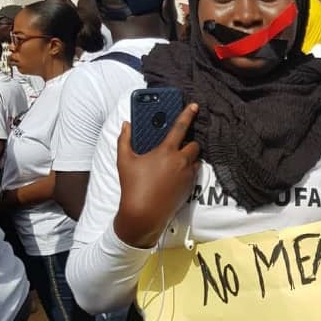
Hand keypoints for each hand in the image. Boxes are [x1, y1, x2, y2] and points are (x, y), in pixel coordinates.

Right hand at [113, 103, 200, 247]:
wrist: (143, 214)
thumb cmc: (132, 186)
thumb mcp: (124, 161)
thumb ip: (124, 139)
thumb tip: (126, 125)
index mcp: (166, 151)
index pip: (180, 127)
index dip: (188, 114)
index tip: (195, 106)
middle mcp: (180, 161)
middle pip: (194, 144)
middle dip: (189, 141)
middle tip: (178, 144)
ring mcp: (187, 175)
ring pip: (196, 159)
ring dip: (190, 156)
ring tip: (177, 159)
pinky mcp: (190, 187)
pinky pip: (195, 172)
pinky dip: (189, 168)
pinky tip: (177, 172)